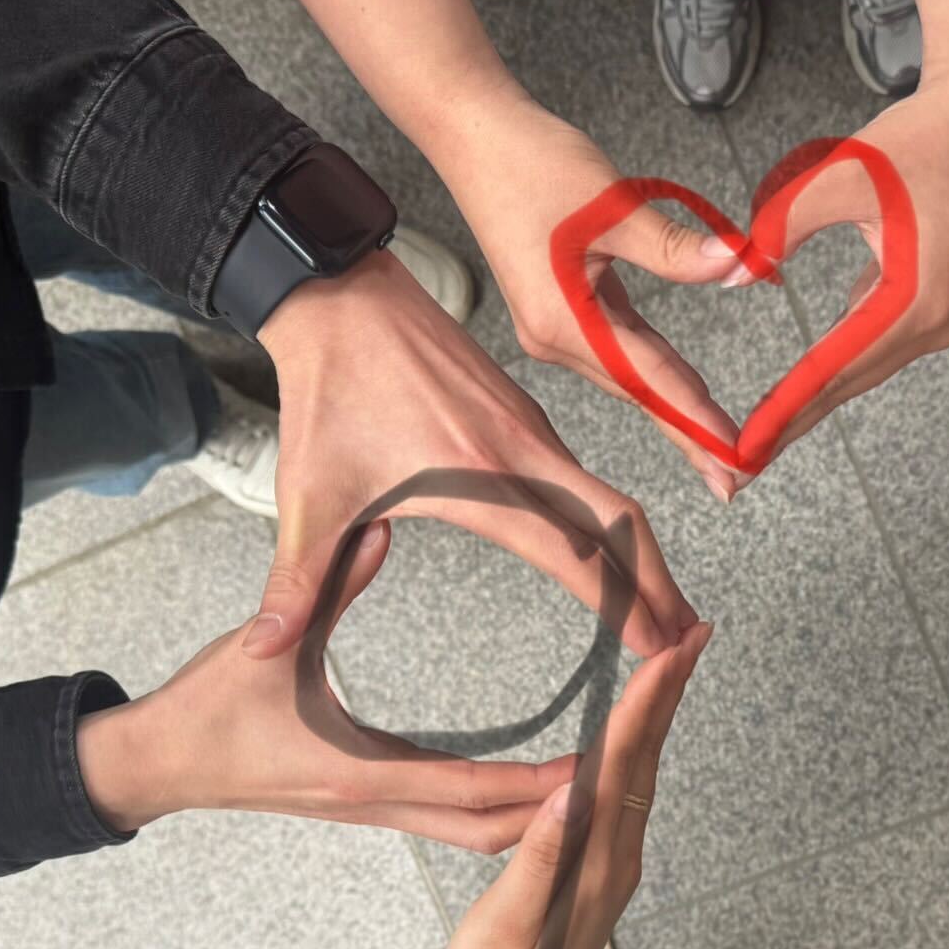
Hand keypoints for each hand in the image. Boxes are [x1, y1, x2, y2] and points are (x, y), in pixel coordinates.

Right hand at [75, 520, 576, 850]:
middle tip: (622, 777)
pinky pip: (450, 821)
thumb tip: (379, 529)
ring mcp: (372, 810)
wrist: (157, 764)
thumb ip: (328, 584)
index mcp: (359, 771)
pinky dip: (500, 811)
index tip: (597, 764)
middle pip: (491, 832)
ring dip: (533, 819)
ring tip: (594, 783)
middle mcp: (376, 803)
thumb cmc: (207, 708)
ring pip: (475, 835)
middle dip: (557, 816)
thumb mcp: (269, 644)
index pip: (472, 792)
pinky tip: (532, 785)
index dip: (540, 785)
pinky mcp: (367, 804)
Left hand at [250, 248, 699, 658]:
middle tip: (687, 642)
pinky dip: (616, 521)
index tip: (656, 648)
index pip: (572, 552)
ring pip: (612, 497)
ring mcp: (531, 430)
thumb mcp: (307, 497)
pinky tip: (614, 551)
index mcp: (480, 476)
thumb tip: (262, 651)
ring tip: (666, 607)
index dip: (621, 604)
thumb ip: (295, 583)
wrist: (341, 297)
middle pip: (621, 522)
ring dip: (645, 553)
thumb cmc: (328, 390)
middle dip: (660, 584)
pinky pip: (588, 475)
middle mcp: (523, 450)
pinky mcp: (526, 417)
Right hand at [431, 621, 709, 948]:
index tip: (671, 648)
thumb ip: (537, 861)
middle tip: (693, 632)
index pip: (624, 765)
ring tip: (671, 664)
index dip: (648, 703)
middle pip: (647, 761)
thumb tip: (568, 796)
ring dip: (657, 718)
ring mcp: (612, 869)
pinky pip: (627, 797)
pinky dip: (636, 751)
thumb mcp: (503, 927)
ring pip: (642, 777)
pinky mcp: (599, 875)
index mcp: (594, 863)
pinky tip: (630, 737)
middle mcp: (616, 860)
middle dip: (669, 693)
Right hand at [432, 99, 747, 500]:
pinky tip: (680, 388)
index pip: (649, 381)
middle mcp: (556, 338)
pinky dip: (652, 368)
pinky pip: (617, 347)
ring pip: (630, 374)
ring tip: (715, 445)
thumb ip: (674, 247)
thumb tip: (738, 266)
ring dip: (674, 406)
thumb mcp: (611, 203)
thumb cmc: (531, 162)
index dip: (697, 421)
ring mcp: (554, 326)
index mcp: (564, 322)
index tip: (734, 460)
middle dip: (689, 434)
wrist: (473, 135)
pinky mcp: (558, 307)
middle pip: (640, 392)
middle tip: (734, 481)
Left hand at [729, 75, 948, 468]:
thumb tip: (734, 272)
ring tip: (763, 434)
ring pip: (861, 370)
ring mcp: (940, 319)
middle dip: (793, 422)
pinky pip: (874, 346)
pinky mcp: (934, 305)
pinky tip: (801, 389)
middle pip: (848, 384)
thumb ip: (781, 225)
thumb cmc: (920, 137)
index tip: (746, 449)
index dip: (784, 410)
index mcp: (917, 300)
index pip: (832, 369)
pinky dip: (834, 368)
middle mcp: (935, 322)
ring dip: (813, 399)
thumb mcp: (841, 175)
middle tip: (741, 466)